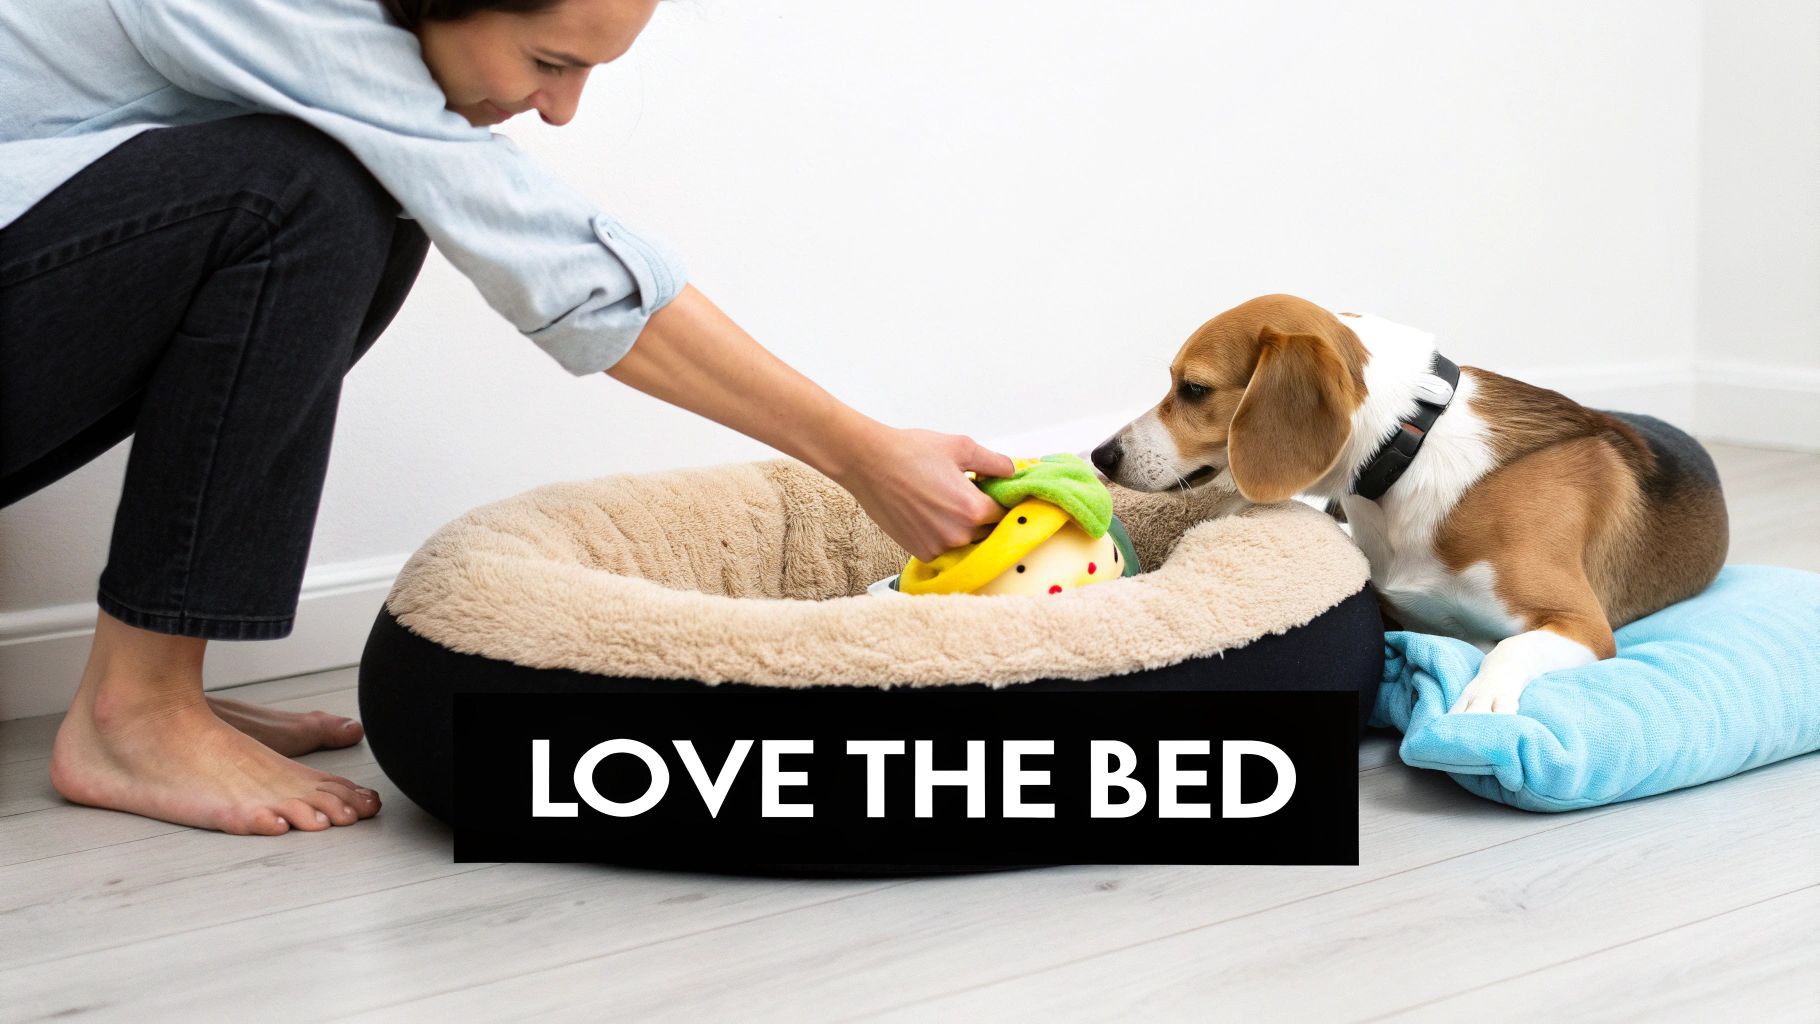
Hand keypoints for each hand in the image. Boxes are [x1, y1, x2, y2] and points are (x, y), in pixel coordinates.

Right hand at [834, 426, 1016, 561]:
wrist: (868, 463)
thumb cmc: (911, 452)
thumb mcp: (961, 446)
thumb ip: (994, 462)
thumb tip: (1011, 473)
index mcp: (973, 510)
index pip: (1005, 513)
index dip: (1000, 500)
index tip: (991, 491)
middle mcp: (958, 535)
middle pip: (988, 531)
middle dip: (983, 515)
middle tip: (965, 493)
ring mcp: (939, 547)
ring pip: (967, 541)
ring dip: (963, 526)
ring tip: (944, 502)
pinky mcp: (921, 552)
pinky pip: (946, 548)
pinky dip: (944, 535)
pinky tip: (930, 513)